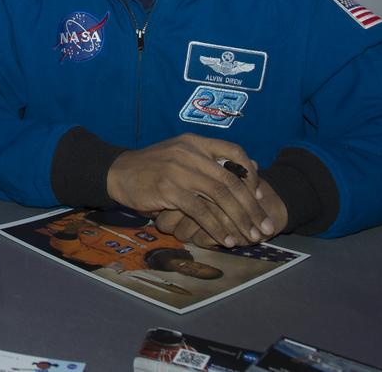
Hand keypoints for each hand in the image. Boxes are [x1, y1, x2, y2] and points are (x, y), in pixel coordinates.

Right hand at [106, 133, 271, 247]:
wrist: (117, 172)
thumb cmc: (151, 167)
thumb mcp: (181, 154)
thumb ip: (210, 159)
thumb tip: (249, 165)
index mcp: (195, 142)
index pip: (234, 151)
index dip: (251, 174)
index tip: (260, 195)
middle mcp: (190, 153)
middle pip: (231, 180)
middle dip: (252, 207)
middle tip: (265, 227)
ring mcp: (179, 170)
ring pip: (219, 196)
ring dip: (239, 220)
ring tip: (251, 237)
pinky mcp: (168, 189)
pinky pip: (200, 211)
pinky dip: (216, 227)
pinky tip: (226, 239)